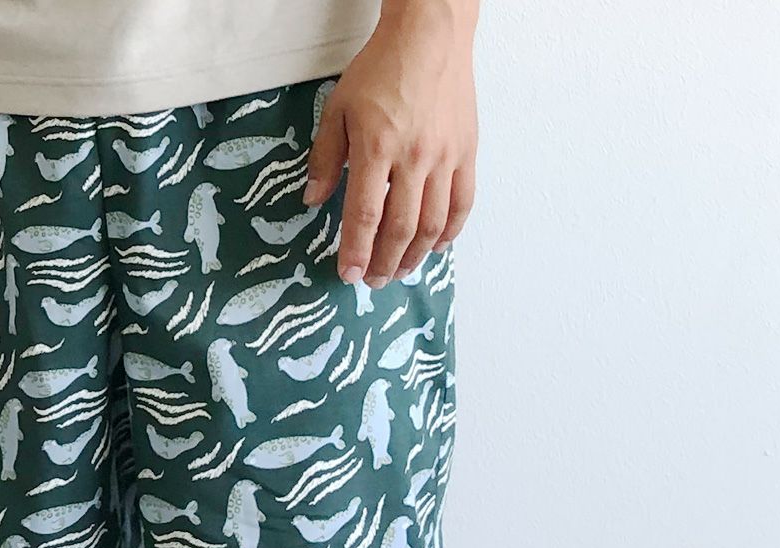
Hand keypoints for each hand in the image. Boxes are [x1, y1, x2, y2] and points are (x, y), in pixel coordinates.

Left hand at [305, 0, 478, 286]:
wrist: (430, 35)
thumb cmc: (382, 69)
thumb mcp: (338, 109)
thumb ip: (325, 159)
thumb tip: (313, 200)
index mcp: (377, 148)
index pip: (364, 215)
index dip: (355, 251)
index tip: (347, 274)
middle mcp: (414, 158)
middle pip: (400, 229)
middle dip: (384, 263)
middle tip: (372, 281)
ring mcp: (445, 157)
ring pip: (432, 223)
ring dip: (414, 256)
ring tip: (399, 271)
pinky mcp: (466, 153)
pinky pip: (462, 203)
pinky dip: (449, 232)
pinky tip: (435, 247)